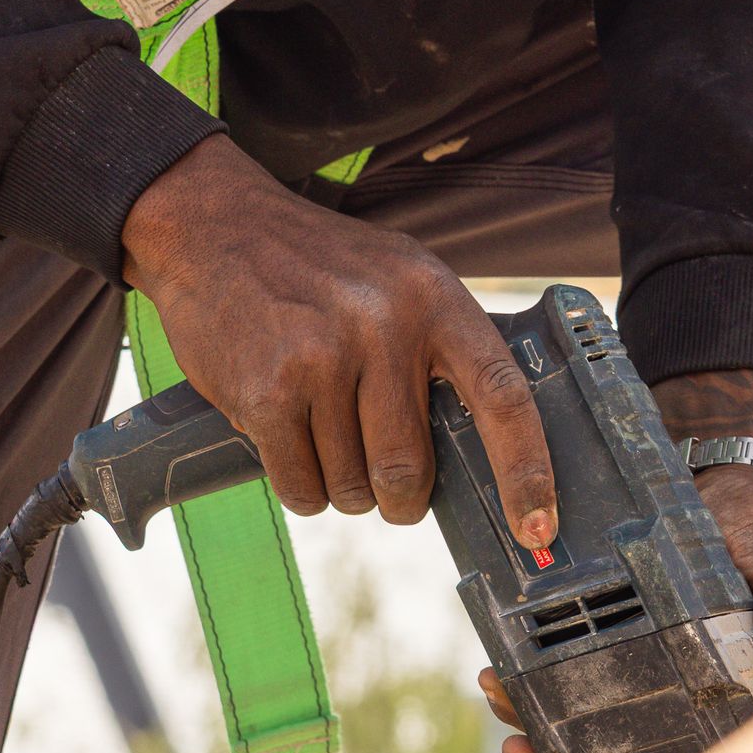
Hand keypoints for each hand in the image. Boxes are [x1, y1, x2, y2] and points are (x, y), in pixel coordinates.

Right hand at [121, 134, 556, 550]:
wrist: (215, 226)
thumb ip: (440, 348)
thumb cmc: (317, 266)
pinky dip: (299, 486)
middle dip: (398, 496)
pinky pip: (301, 488)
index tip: (537, 527)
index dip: (526, 470)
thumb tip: (484, 454)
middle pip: (410, 469)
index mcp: (434, 298)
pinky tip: (286, 438)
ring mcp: (323, 359)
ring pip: (353, 487)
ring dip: (340, 486)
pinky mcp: (269, 393)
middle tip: (383, 481)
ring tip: (320, 430)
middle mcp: (385, 326)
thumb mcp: (398, 278)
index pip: (502, 396)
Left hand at [478, 363, 752, 752]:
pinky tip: (502, 666)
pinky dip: (532, 676)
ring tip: (499, 693)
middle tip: (522, 748)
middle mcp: (687, 694)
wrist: (723, 478)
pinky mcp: (616, 638)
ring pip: (588, 719)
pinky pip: (570, 672)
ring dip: (536, 719)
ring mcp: (647, 668)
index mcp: (735, 698)